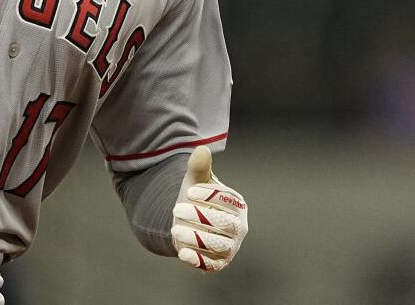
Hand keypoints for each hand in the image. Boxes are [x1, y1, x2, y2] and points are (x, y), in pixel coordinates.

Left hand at [171, 146, 248, 272]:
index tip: (188, 192)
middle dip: (199, 217)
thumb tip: (202, 149)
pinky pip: (211, 265)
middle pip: (224, 224)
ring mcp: (230, 247)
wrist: (188, 223)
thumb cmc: (196, 199)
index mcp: (237, 205)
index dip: (208, 195)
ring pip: (218, 246)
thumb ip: (199, 167)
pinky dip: (197, 260)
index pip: (228, 200)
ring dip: (196, 238)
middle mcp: (238, 227)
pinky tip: (182, 253)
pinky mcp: (218, 263)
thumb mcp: (195, 182)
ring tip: (176, 230)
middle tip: (176, 209)